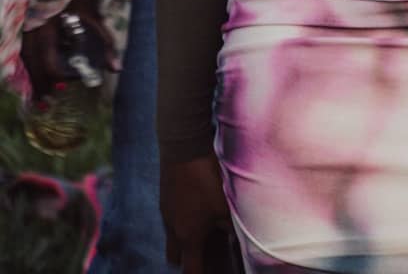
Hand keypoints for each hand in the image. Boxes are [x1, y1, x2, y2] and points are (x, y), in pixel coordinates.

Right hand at [20, 0, 115, 98]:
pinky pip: (22, 45)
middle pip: (32, 63)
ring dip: (31, 77)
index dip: (60, 75)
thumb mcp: (94, 13)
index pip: (48, 60)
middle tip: (47, 104)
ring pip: (24, 55)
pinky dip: (26, 62)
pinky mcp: (25, 18)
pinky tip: (31, 74)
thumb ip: (104, 42)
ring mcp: (26, 21)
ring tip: (37, 98)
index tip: (73, 81)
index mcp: (48, 24)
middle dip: (39, 85)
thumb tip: (116, 68)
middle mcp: (32, 25)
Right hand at [160, 153, 231, 272]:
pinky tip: (193, 205)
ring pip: (170, 235)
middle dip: (185, 260)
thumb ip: (231, 226)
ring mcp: (165, 211)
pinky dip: (180, 217)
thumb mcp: (225, 205)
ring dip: (182, 236)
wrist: (183, 148)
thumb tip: (239, 238)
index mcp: (188, 237)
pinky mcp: (164, 195)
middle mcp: (173, 228)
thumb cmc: (206, 179)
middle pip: (174, 257)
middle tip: (201, 253)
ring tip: (199, 227)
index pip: (190, 270)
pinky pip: (170, 215)